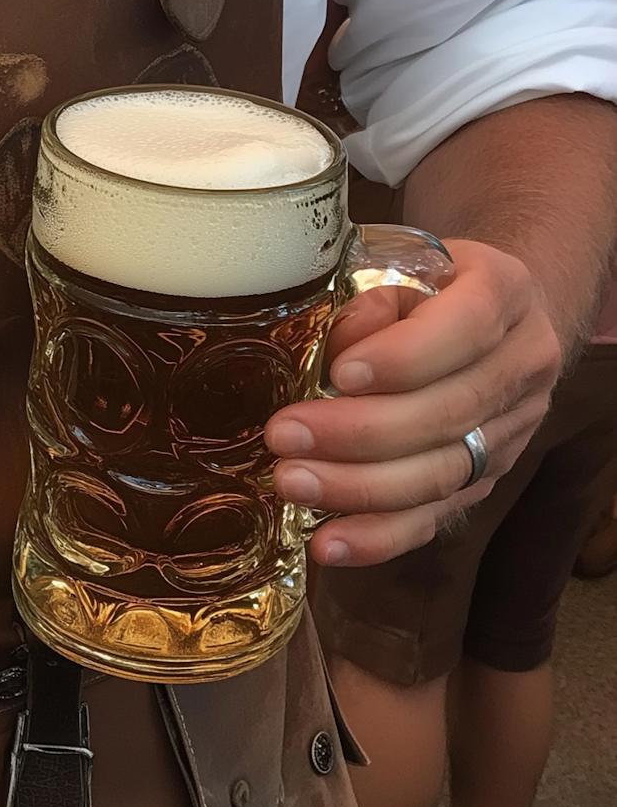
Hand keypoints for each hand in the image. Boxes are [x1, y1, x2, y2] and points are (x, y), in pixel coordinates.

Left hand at [265, 239, 560, 566]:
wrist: (488, 315)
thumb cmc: (424, 283)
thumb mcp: (398, 263)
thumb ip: (369, 294)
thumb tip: (341, 344)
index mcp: (506, 292)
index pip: (468, 326)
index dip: (405, 357)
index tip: (339, 374)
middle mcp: (523, 364)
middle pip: (448, 411)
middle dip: (359, 432)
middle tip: (284, 435)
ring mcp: (511, 430)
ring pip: (442, 473)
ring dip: (359, 487)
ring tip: (291, 483)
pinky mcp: (485, 479)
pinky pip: (435, 517)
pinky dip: (379, 536)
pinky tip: (328, 543)